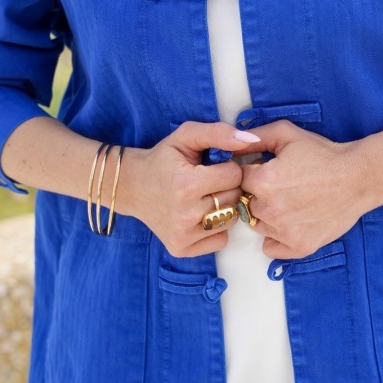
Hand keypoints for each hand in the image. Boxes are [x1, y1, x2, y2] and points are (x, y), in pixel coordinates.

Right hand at [118, 122, 259, 257]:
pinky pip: (221, 240)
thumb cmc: (163, 159)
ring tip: (204, 198)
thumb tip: (250, 139)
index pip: (235, 176)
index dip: (227, 168)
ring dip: (224, 207)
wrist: (132, 187)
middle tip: (207, 183)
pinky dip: (216, 228)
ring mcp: (183, 235)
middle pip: (234, 198)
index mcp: (186, 184)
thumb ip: (218, 133)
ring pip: (231, 220)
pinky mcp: (182, 249)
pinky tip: (199, 215)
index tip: (211, 167)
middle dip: (227, 187)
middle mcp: (185, 214)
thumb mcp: (186, 136)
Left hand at [238, 120, 366, 259]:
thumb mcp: (287, 134)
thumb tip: (230, 142)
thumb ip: (255, 136)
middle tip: (282, 186)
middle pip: (245, 203)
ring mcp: (283, 232)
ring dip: (267, 215)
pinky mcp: (298, 247)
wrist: (358, 177)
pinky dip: (276, 238)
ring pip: (257, 225)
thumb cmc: (324, 154)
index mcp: (262, 181)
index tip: (268, 170)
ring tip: (291, 202)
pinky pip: (270, 248)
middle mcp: (268, 209)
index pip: (238, 179)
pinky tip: (291, 222)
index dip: (252, 172)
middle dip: (257, 194)